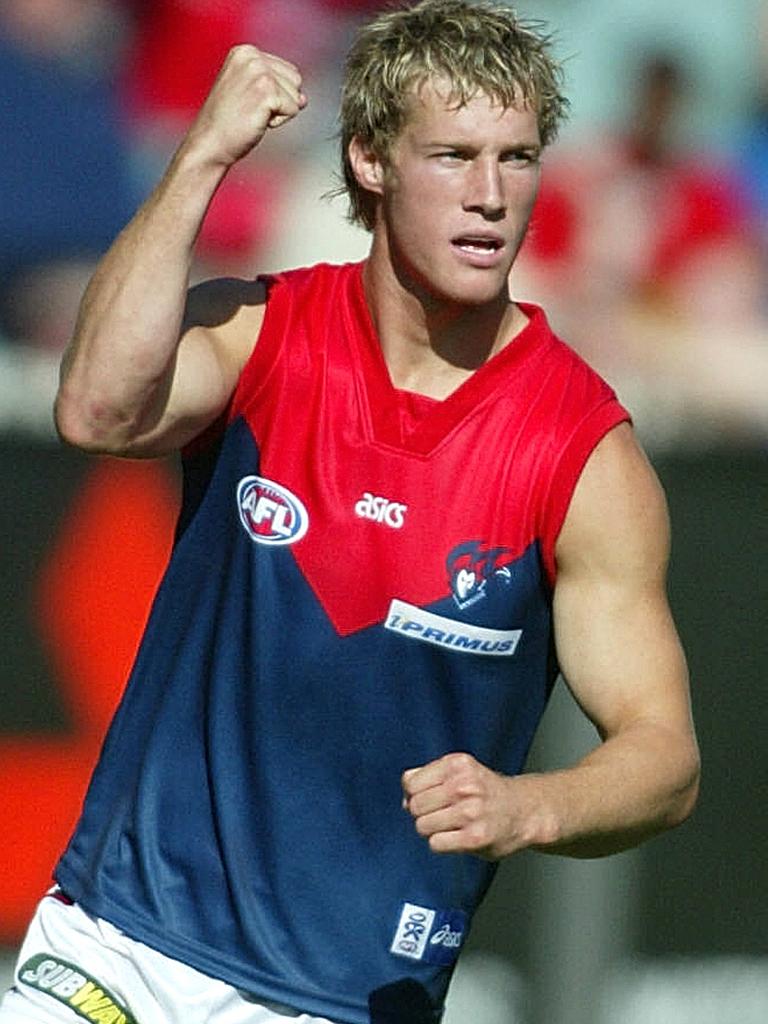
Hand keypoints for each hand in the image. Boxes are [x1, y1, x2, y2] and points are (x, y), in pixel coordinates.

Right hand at [184, 45, 306, 168]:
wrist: (210, 142)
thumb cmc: (227, 122)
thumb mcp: (248, 91)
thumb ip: (276, 85)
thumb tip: (303, 98)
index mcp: (246, 51)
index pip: (287, 71)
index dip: (275, 94)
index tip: (249, 102)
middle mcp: (252, 56)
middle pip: (295, 80)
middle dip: (280, 101)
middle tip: (251, 110)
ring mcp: (260, 72)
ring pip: (296, 96)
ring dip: (279, 112)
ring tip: (253, 114)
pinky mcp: (267, 92)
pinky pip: (293, 110)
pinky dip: (279, 122)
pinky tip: (257, 121)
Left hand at [402, 752, 553, 859]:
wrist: (523, 810)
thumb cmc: (487, 792)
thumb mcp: (460, 771)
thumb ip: (429, 776)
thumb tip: (404, 796)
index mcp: (457, 764)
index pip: (411, 783)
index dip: (413, 794)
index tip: (426, 798)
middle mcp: (464, 785)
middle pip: (415, 806)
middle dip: (421, 813)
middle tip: (439, 814)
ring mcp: (470, 812)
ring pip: (422, 826)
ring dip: (431, 830)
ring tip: (449, 825)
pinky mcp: (475, 838)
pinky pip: (436, 844)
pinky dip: (441, 843)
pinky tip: (456, 837)